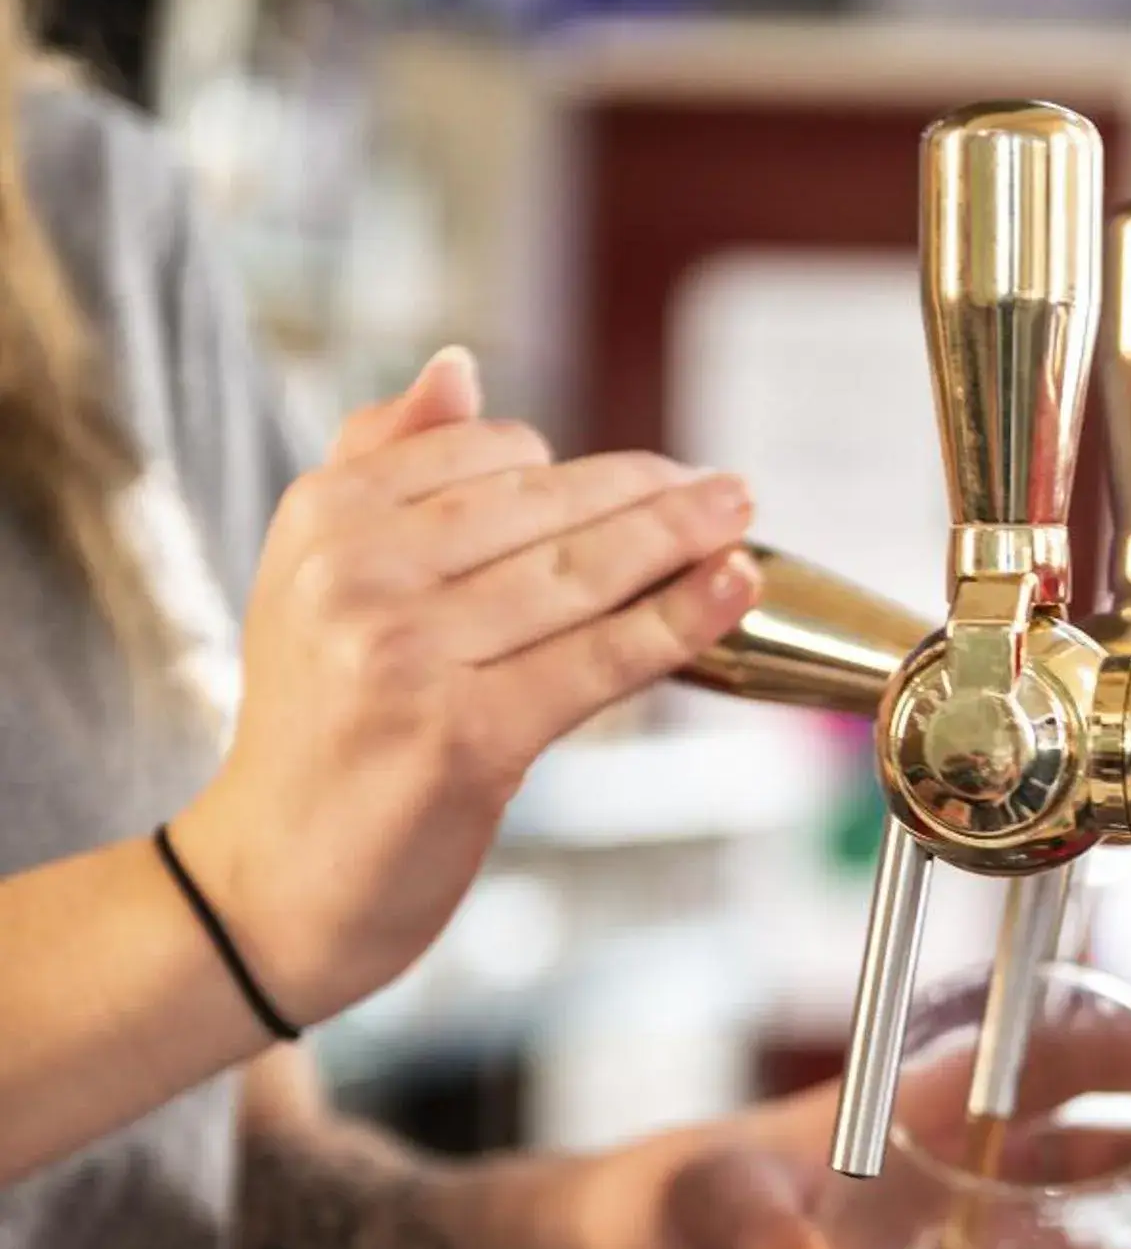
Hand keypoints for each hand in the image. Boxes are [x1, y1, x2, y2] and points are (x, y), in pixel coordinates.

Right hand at [174, 349, 760, 1025]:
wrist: (274, 882)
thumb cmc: (317, 731)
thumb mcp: (314, 580)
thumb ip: (380, 463)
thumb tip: (458, 366)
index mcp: (323, 518)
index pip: (486, 456)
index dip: (575, 467)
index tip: (640, 480)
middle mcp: (356, 575)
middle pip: (542, 509)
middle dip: (649, 491)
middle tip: (725, 486)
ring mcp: (408, 655)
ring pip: (580, 576)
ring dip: (679, 540)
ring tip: (738, 515)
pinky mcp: (467, 737)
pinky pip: (599, 660)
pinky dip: (679, 620)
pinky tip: (732, 588)